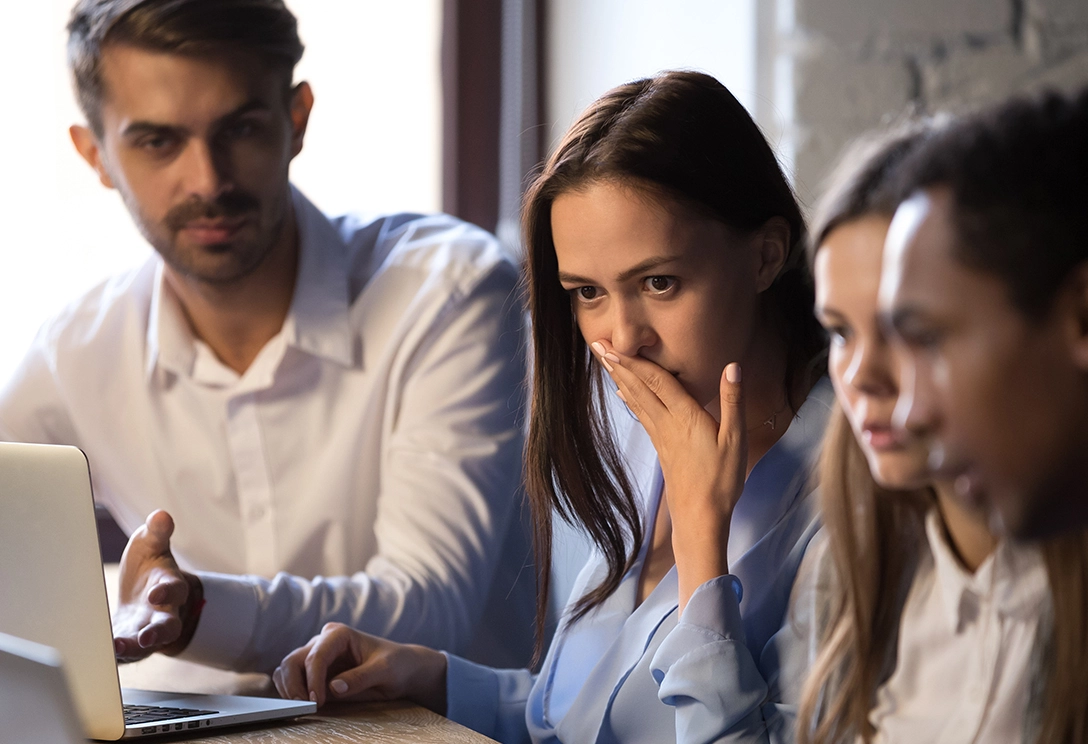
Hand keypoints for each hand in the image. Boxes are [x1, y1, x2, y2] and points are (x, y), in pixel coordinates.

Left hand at [111, 510, 201, 661]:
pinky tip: (103, 650)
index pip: (176, 589)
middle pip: (168, 626)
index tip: (156, 592)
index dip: (168, 591)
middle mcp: (163, 613)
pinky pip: (125, 654)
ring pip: (147, 645)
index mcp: (171, 586)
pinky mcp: (130, 644)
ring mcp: (146, 631)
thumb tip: (161, 514)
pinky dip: (117, 654)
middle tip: (147, 637)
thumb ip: (156, 533)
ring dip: (135, 648)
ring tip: (118, 647)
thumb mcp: (151, 546)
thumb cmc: (148, 567)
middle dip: (159, 632)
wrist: (144, 596)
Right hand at [273, 623, 447, 711]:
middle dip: (294, 685)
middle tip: (305, 707)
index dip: (313, 680)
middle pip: (293, 661)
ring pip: (287, 669)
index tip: (317, 702)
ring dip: (289, 689)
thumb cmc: (397, 665)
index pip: (316, 656)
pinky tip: (302, 704)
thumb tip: (333, 687)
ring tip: (304, 707)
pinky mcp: (314, 672)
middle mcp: (323, 641)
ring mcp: (316, 656)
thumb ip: (360, 678)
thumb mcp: (385, 671)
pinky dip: (290, 691)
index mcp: (339, 634)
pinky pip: (291, 679)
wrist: (402, 669)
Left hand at [591, 341, 746, 610]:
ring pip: (637, 400)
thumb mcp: (735, 439)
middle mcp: (667, 422)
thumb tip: (733, 366)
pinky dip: (631, 400)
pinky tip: (623, 395)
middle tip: (597, 344)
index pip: (656, 380)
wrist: (700, 516)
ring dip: (621, 378)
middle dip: (618, 364)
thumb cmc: (722, 479)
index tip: (612, 344)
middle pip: (640, 387)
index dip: (634, 360)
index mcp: (685, 416)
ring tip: (605, 362)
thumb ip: (732, 401)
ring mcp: (661, 435)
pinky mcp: (661, 447)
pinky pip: (642, 415)